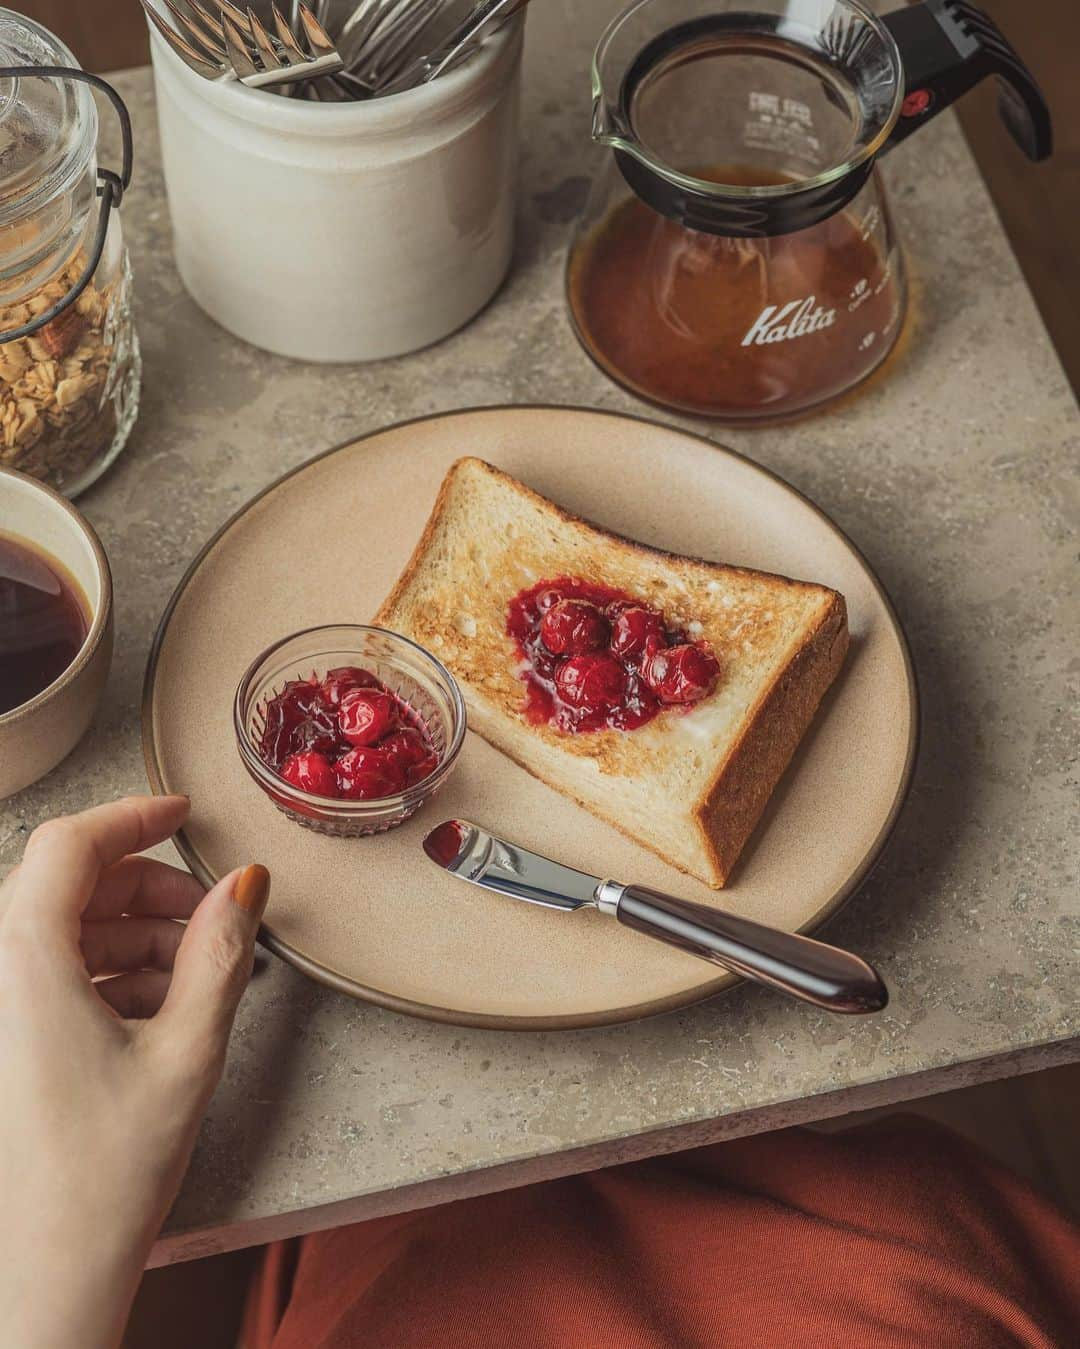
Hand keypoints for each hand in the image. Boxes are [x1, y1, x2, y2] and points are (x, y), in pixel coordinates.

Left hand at [0, 795, 268, 1348]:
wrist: (42, 1274)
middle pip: (71, 886)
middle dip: (148, 891)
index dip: (134, 815)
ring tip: (199, 979)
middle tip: (215, 919)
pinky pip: (53, 974)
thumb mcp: (188, 1049)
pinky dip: (110, 974)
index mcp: (22, 959)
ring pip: (65, 931)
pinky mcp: (5, 1038)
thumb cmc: (104, 1172)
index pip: (72, 844)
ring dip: (136, 937)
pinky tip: (163, 1011)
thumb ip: (221, 950)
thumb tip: (246, 884)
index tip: (184, 812)